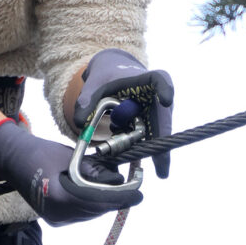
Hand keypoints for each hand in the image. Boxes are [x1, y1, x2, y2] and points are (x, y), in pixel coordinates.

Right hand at [0, 119, 142, 226]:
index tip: (139, 194)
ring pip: (90, 213)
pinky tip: (97, 191)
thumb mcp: (69, 157)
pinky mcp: (56, 218)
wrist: (13, 158)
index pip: (98, 201)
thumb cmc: (40, 152)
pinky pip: (81, 213)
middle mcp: (59, 214)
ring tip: (116, 187)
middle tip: (132, 187)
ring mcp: (56, 219)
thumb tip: (117, 177)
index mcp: (60, 198)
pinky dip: (92, 203)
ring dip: (104, 201)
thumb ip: (92, 170)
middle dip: (115, 198)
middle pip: (96, 209)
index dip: (121, 198)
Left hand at [73, 49, 173, 177]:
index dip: (166, 90)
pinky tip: (131, 164)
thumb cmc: (107, 75)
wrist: (112, 76)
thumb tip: (79, 124)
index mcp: (146, 80)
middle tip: (162, 169)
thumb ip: (86, 100)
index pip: (160, 79)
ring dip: (143, 149)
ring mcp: (155, 116)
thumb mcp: (95, 84)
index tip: (166, 101)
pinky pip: (144, 142)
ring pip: (154, 136)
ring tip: (149, 169)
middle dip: (162, 142)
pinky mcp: (149, 129)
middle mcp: (156, 99)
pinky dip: (135, 151)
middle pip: (163, 118)